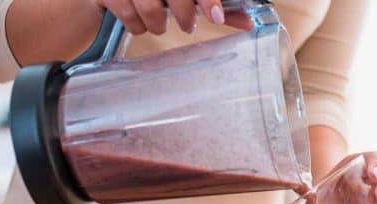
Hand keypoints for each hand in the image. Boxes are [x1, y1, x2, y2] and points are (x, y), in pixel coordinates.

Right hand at [94, 0, 252, 34]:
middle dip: (184, 14)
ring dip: (157, 23)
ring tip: (157, 23)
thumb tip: (247, 22)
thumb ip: (212, 4)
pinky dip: (136, 25)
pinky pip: (129, 16)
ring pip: (150, 8)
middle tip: (187, 25)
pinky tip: (136, 19)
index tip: (216, 17)